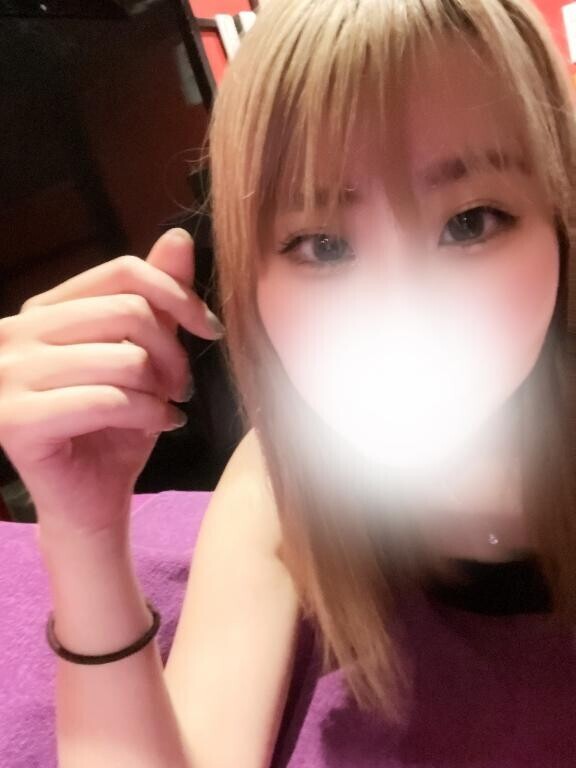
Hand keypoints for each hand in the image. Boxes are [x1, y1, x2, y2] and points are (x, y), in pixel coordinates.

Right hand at [0, 229, 222, 544]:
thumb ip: (155, 300)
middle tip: (185, 385)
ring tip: (171, 406)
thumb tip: (178, 237)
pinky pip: (108, 400)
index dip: (177, 295)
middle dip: (174, 352)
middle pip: (126, 312)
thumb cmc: (116, 426)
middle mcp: (15, 334)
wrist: (90, 498)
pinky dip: (150, 414)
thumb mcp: (142, 355)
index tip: (209, 328)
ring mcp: (7, 376)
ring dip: (163, 388)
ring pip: (122, 357)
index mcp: (43, 311)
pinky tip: (162, 424)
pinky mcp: (15, 420)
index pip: (121, 273)